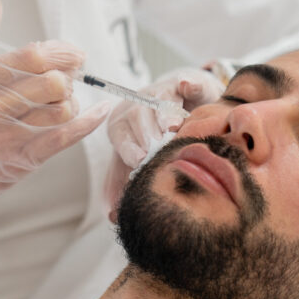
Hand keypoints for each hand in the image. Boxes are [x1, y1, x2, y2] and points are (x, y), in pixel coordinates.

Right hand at [0, 0, 108, 235]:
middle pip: (53, 81)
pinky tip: (100, 112)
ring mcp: (4, 136)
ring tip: (63, 103)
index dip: (62, 52)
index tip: (75, 54)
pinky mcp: (18, 162)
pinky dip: (88, 123)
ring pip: (62, 110)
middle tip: (69, 80)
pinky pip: (64, 138)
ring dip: (71, 103)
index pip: (33, 55)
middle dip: (69, 78)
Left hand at [103, 68, 223, 221]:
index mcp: (120, 124)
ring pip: (160, 101)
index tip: (140, 161)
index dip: (129, 147)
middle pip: (138, 117)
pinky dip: (187, 85)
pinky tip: (186, 87)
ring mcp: (159, 91)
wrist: (178, 107)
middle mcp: (136, 105)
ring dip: (165, 114)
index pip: (120, 134)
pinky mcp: (182, 82)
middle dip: (148, 135)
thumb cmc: (152, 141)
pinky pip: (184, 83)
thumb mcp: (136, 161)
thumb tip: (111, 216)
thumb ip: (124, 185)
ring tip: (172, 129)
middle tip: (160, 151)